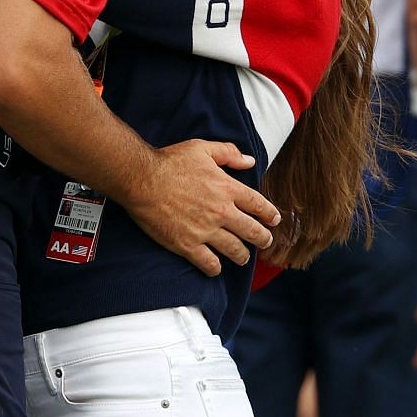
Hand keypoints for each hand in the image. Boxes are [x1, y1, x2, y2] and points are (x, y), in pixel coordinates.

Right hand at [125, 140, 280, 277]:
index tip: (274, 220)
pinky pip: (209, 263)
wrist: (142, 179)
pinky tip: (216, 267)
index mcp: (227, 188)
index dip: (270, 215)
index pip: (259, 205)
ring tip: (243, 258)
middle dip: (263, 239)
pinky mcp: (187, 244)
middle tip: (265, 242)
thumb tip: (249, 161)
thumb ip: (229, 153)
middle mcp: (221, 212)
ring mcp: (205, 230)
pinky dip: (215, 268)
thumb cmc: (170, 162)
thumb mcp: (202, 149)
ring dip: (242, 256)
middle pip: (252, 231)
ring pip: (235, 250)